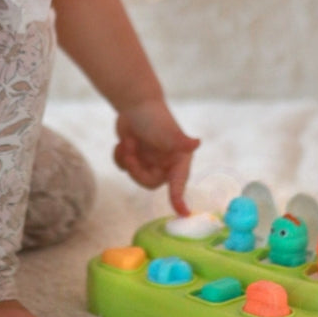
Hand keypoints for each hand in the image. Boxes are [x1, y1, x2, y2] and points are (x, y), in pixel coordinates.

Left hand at [114, 99, 199, 214]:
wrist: (134, 102)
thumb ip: (180, 141)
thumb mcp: (167, 131)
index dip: (179, 199)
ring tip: (127, 142)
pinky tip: (122, 142)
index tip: (183, 213)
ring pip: (135, 175)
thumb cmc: (154, 116)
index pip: (178, 183)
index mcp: (178, 158)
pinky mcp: (134, 155)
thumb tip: (197, 142)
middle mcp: (165, 162)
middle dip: (137, 170)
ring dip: (128, 160)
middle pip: (150, 182)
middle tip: (130, 154)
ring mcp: (149, 160)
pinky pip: (124, 167)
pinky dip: (120, 156)